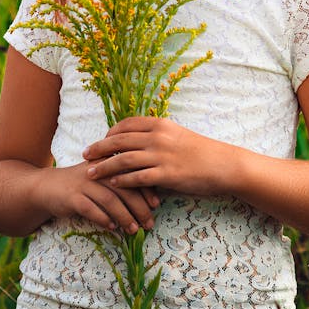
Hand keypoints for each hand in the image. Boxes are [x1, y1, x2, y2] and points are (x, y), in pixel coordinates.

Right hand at [38, 160, 159, 234]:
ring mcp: (83, 183)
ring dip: (124, 216)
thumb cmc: (82, 184)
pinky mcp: (71, 197)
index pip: (131, 174)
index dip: (145, 189)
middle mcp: (96, 171)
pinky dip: (103, 219)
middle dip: (139, 207)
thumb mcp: (101, 177)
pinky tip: (112, 227)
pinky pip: (90, 209)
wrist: (47, 187)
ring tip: (133, 229)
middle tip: (148, 223)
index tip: (156, 204)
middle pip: (123, 188)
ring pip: (109, 200)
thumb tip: (149, 198)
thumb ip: (122, 181)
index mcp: (106, 163)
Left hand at [82, 116, 226, 197]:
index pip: (126, 124)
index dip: (110, 133)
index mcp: (160, 124)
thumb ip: (158, 136)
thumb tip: (138, 142)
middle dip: (99, 148)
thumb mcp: (178, 135)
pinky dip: (122, 181)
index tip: (100, 141)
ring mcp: (161, 156)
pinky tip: (112, 184)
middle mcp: (158, 137)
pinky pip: (137, 177)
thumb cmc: (201, 151)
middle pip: (119, 140)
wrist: (223, 164)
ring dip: (104, 167)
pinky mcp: (166, 175)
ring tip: (91, 173)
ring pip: (123, 159)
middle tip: (85, 155)